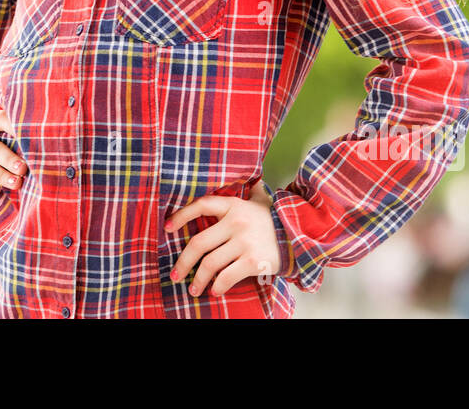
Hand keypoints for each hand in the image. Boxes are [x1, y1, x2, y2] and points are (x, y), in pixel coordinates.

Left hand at [163, 186, 280, 297]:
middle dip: (183, 262)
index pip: (201, 206)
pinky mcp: (253, 261)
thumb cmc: (276, 220)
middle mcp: (236, 222)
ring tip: (193, 288)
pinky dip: (218, 286)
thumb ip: (252, 191)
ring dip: (198, 279)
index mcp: (234, 205)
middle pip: (199, 243)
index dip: (181, 216)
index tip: (167, 228)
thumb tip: (253, 178)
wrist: (302, 236)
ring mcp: (244, 242)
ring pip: (210, 263)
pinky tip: (214, 290)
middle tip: (175, 275)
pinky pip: (227, 276)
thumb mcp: (262, 201)